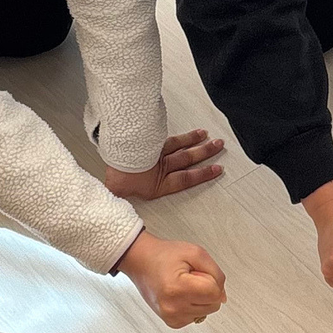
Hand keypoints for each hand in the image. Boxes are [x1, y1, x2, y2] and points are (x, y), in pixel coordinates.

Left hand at [105, 129, 225, 200]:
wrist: (115, 160)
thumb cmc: (118, 179)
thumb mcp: (121, 193)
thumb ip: (124, 197)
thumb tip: (122, 202)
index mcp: (158, 184)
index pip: (186, 179)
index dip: (202, 175)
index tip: (216, 170)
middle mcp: (161, 167)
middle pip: (187, 158)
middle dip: (204, 152)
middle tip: (218, 146)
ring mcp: (155, 152)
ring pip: (178, 145)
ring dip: (192, 139)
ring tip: (205, 135)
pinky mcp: (147, 139)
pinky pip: (165, 136)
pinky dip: (175, 133)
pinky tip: (182, 129)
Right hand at [118, 231, 226, 326]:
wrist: (141, 261)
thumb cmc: (164, 255)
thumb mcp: (196, 253)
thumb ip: (216, 274)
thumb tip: (223, 296)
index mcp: (177, 289)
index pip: (215, 293)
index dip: (211, 279)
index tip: (196, 272)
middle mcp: (173, 307)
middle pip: (213, 304)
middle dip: (206, 289)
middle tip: (189, 277)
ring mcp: (171, 317)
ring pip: (207, 311)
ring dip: (200, 298)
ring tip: (183, 285)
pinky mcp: (172, 322)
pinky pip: (197, 316)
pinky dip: (193, 305)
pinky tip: (180, 294)